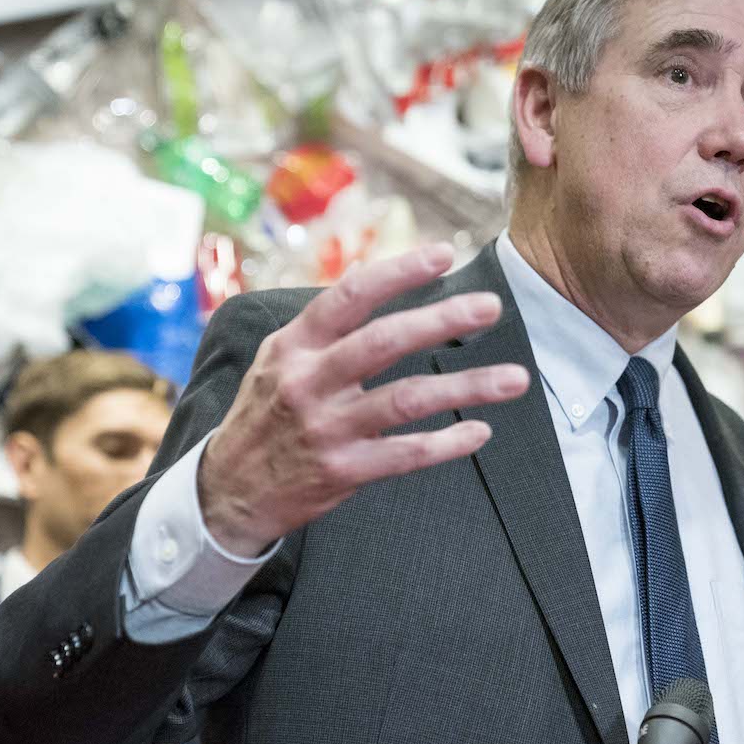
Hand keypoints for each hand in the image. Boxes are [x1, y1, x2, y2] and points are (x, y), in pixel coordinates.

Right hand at [197, 243, 529, 555]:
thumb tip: (385, 283)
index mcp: (295, 345)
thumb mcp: (278, 359)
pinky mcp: (343, 470)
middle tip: (489, 306)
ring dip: (467, 387)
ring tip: (514, 378)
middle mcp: (309, 381)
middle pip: (385, 341)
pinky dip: (448, 442)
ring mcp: (327, 427)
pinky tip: (479, 431)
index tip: (444, 255)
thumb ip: (326, 329)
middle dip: (442, 319)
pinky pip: (407, 453)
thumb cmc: (267, 412)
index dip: (399, 272)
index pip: (351, 295)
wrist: (229, 489)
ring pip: (409, 399)